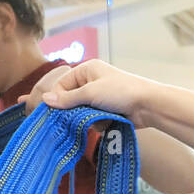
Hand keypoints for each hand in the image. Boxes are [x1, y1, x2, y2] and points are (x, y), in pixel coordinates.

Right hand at [18, 60, 161, 127]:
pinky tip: (107, 122)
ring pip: (80, 112)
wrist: (149, 105)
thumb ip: (67, 98)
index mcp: (87, 70)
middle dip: (73, 110)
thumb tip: (44, 99)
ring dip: (87, 118)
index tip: (53, 112)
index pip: (62, 84)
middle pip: (70, 99)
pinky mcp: (106, 110)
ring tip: (98, 118)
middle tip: (76, 117)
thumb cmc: (121, 92)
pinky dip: (97, 123)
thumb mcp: (90, 93)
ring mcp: (99, 97)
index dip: (57, 98)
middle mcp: (91, 82)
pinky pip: (92, 119)